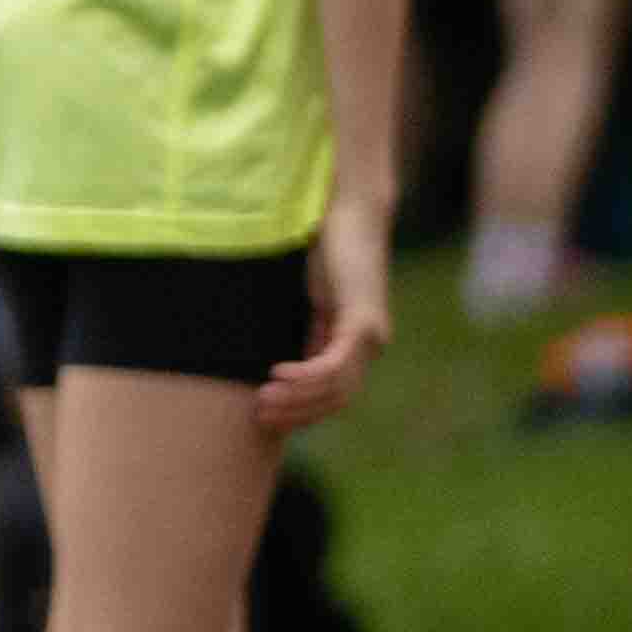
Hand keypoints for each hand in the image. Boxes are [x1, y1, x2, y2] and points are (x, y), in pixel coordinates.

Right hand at [260, 206, 393, 431]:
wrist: (352, 212)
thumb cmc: (329, 249)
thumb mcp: (314, 301)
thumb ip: (310, 332)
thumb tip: (286, 369)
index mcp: (359, 343)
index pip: (335, 396)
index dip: (303, 412)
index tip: (268, 419)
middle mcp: (371, 345)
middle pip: (337, 400)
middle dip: (298, 414)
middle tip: (259, 418)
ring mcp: (371, 335)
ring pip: (337, 387)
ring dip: (298, 399)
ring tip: (261, 400)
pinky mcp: (362, 319)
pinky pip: (334, 361)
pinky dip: (307, 374)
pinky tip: (277, 374)